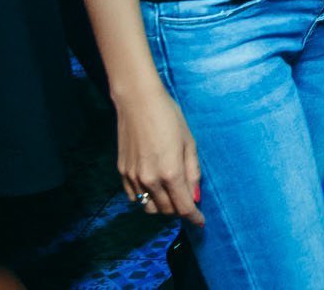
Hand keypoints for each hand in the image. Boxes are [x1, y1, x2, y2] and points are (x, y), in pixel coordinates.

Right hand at [115, 83, 203, 224]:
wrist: (138, 102)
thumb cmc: (168, 117)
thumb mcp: (189, 142)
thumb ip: (193, 172)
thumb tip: (195, 196)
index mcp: (170, 172)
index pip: (183, 207)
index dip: (194, 217)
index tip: (200, 222)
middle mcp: (150, 180)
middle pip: (167, 211)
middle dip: (179, 210)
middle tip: (187, 200)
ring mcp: (133, 178)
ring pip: (149, 208)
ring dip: (163, 206)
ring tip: (171, 194)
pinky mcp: (122, 173)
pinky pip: (135, 198)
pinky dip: (146, 198)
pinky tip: (154, 187)